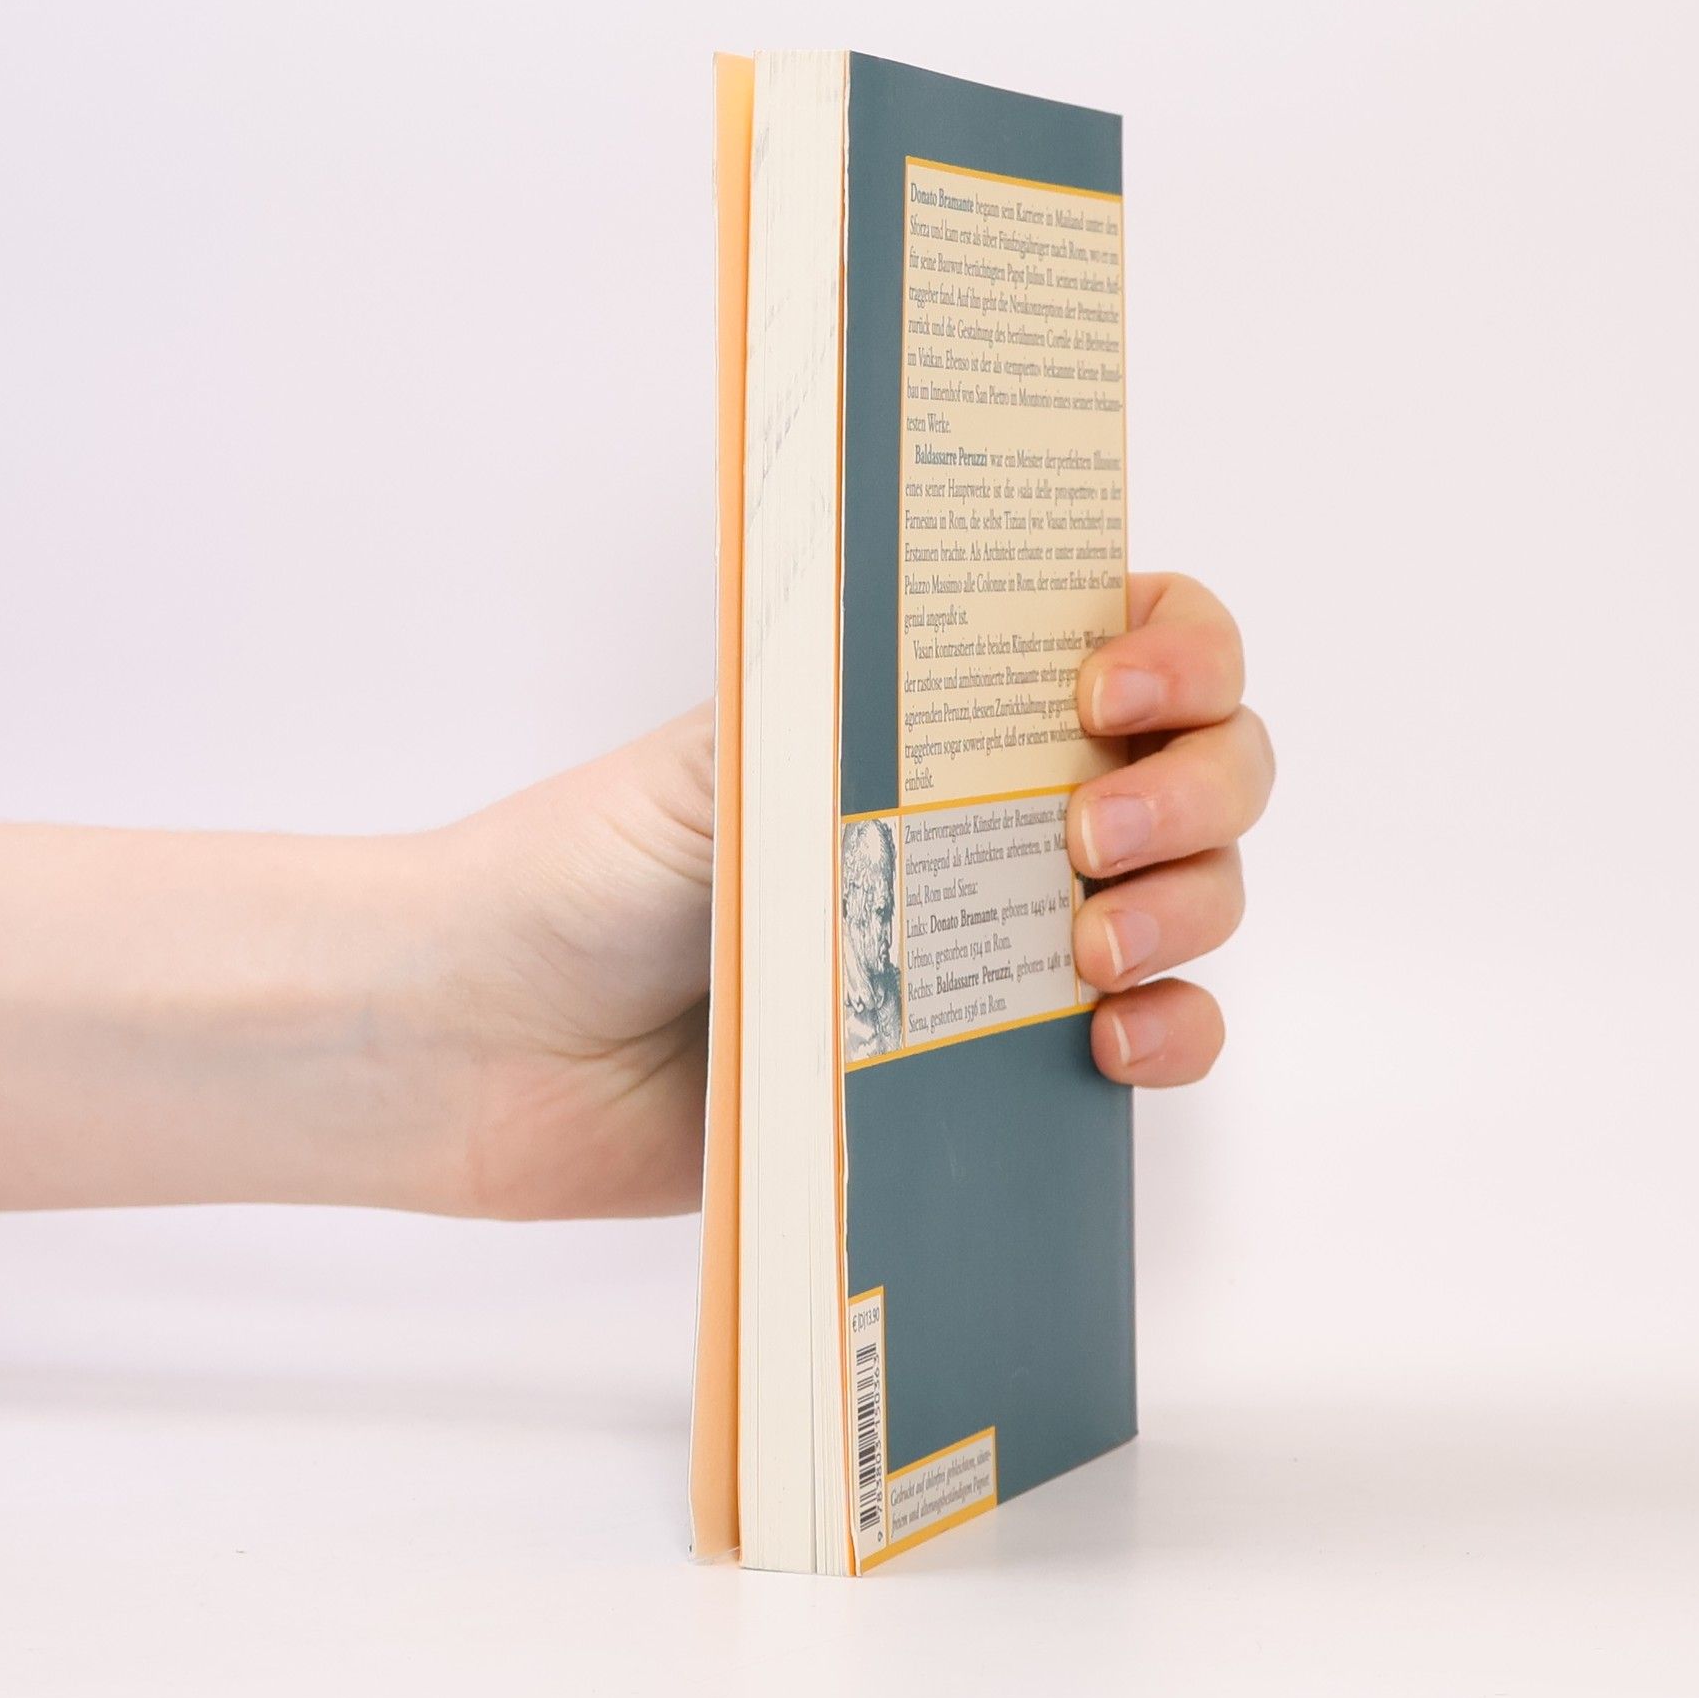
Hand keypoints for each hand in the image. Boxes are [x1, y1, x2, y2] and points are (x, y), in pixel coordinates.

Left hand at [438, 571, 1271, 1218]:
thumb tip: (1006, 663)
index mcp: (937, 708)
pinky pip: (1157, 1038)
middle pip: (1203, 766)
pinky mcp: (994, 1062)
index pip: (1133, 636)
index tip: (1109, 689)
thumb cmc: (586, 870)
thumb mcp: (725, 750)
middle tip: (1091, 838)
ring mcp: (1006, 937)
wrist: (495, 1049)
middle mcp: (998, 810)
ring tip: (1089, 954)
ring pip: (1199, 898)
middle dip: (1196, 790)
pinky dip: (1176, 1035)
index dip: (1177, 647)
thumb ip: (866, 708)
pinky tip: (1114, 1044)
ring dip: (1191, 911)